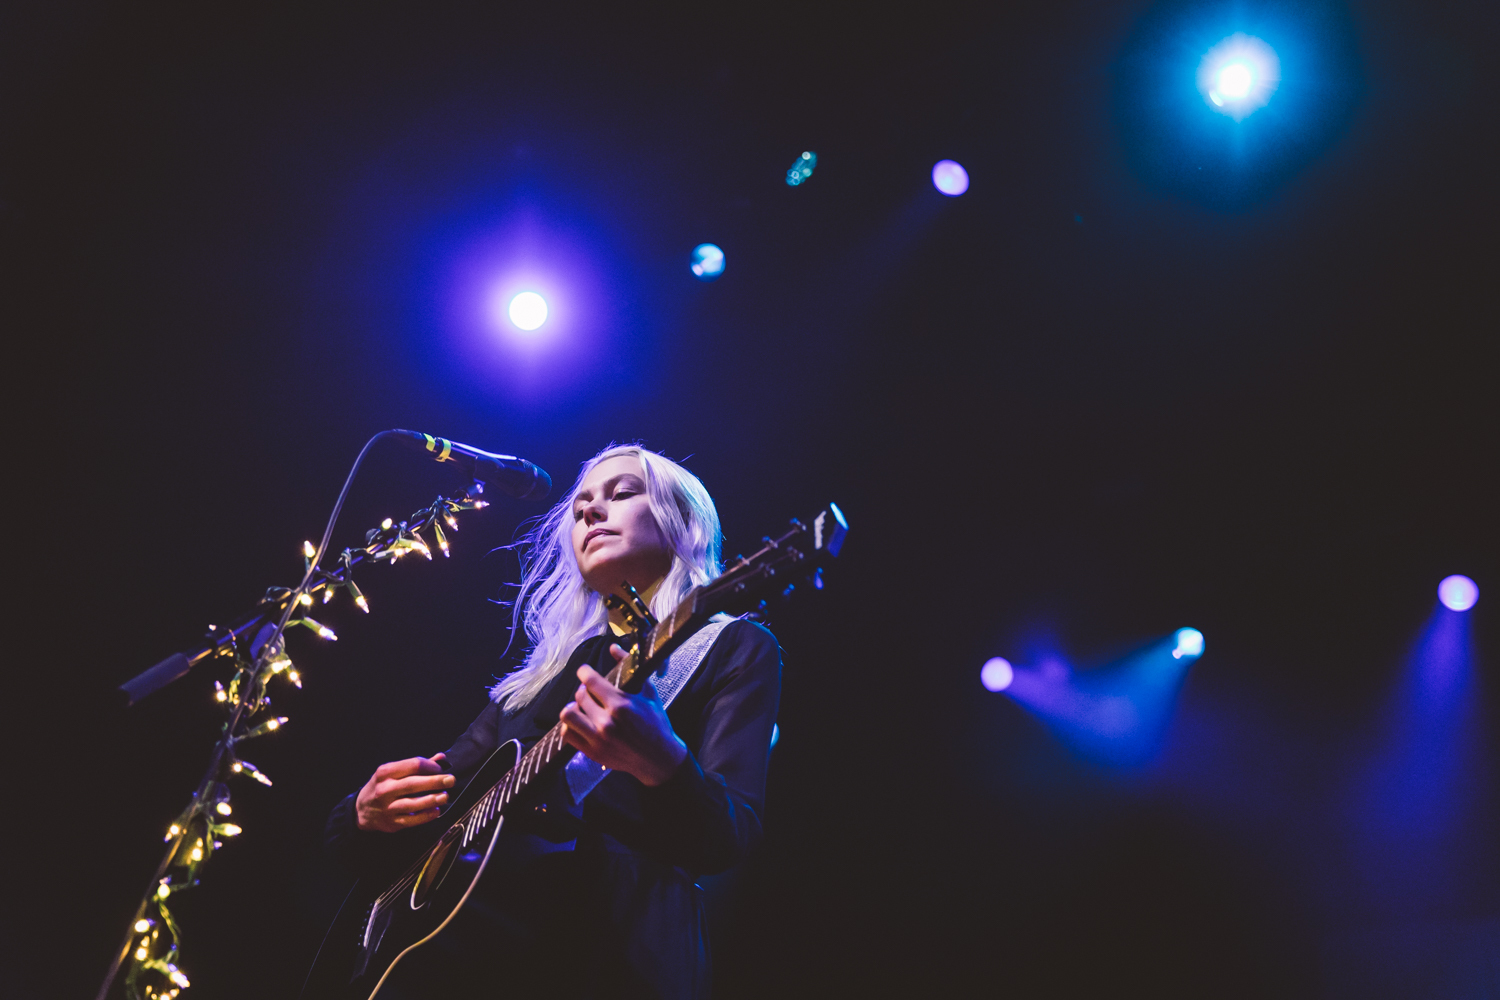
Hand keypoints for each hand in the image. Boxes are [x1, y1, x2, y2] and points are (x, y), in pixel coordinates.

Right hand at [355, 753, 454, 831]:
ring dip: (431, 799)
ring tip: (445, 796)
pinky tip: (436, 811)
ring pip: (412, 803)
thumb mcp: (393, 772)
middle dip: (435, 781)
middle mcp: (385, 789)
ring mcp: (387, 807)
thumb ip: (417, 765)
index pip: (413, 765)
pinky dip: (425, 816)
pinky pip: (411, 820)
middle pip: (413, 784)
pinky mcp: (391, 823)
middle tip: (451, 780)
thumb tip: (441, 757)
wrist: (361, 810)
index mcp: (385, 772)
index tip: (441, 769)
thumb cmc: (383, 786)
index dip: (430, 766)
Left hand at [560, 644, 687, 786]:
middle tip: (591, 691)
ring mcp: (597, 739)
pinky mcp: (592, 752)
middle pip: (580, 696)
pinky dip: (570, 725)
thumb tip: (614, 647)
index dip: (584, 672)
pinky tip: (580, 721)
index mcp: (621, 705)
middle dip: (584, 689)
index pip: (590, 681)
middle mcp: (606, 722)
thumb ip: (629, 667)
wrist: (659, 759)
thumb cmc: (656, 723)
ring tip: (581, 706)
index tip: (585, 671)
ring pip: (568, 715)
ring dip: (573, 707)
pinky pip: (568, 735)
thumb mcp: (648, 692)